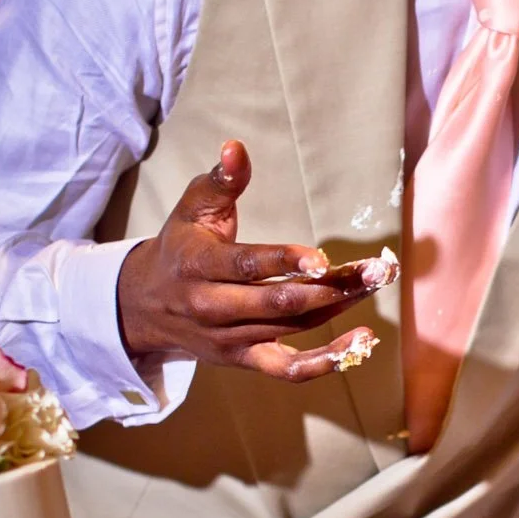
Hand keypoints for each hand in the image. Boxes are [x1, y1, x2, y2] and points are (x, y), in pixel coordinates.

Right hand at [116, 139, 388, 381]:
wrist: (143, 305)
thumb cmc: (180, 245)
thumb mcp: (192, 208)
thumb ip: (221, 180)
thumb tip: (236, 148)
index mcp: (198, 266)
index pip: (246, 267)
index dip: (284, 263)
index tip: (321, 258)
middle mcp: (212, 308)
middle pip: (278, 303)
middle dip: (330, 287)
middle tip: (375, 270)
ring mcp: (228, 339)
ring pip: (292, 328)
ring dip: (338, 308)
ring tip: (373, 284)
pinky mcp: (243, 359)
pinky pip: (287, 370)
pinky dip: (325, 362)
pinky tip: (360, 342)